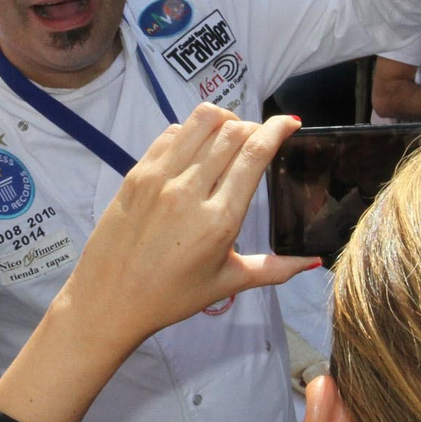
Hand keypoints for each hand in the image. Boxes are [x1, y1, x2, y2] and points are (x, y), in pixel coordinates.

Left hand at [64, 104, 312, 348]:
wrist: (107, 301)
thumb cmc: (170, 297)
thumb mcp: (227, 284)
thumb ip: (274, 269)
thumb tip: (313, 261)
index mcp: (219, 220)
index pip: (254, 154)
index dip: (276, 129)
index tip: (289, 122)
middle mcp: (190, 191)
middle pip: (231, 131)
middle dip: (253, 126)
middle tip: (258, 138)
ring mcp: (159, 178)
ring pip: (200, 121)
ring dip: (223, 120)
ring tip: (229, 135)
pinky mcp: (136, 173)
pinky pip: (170, 134)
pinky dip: (190, 131)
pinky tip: (196, 148)